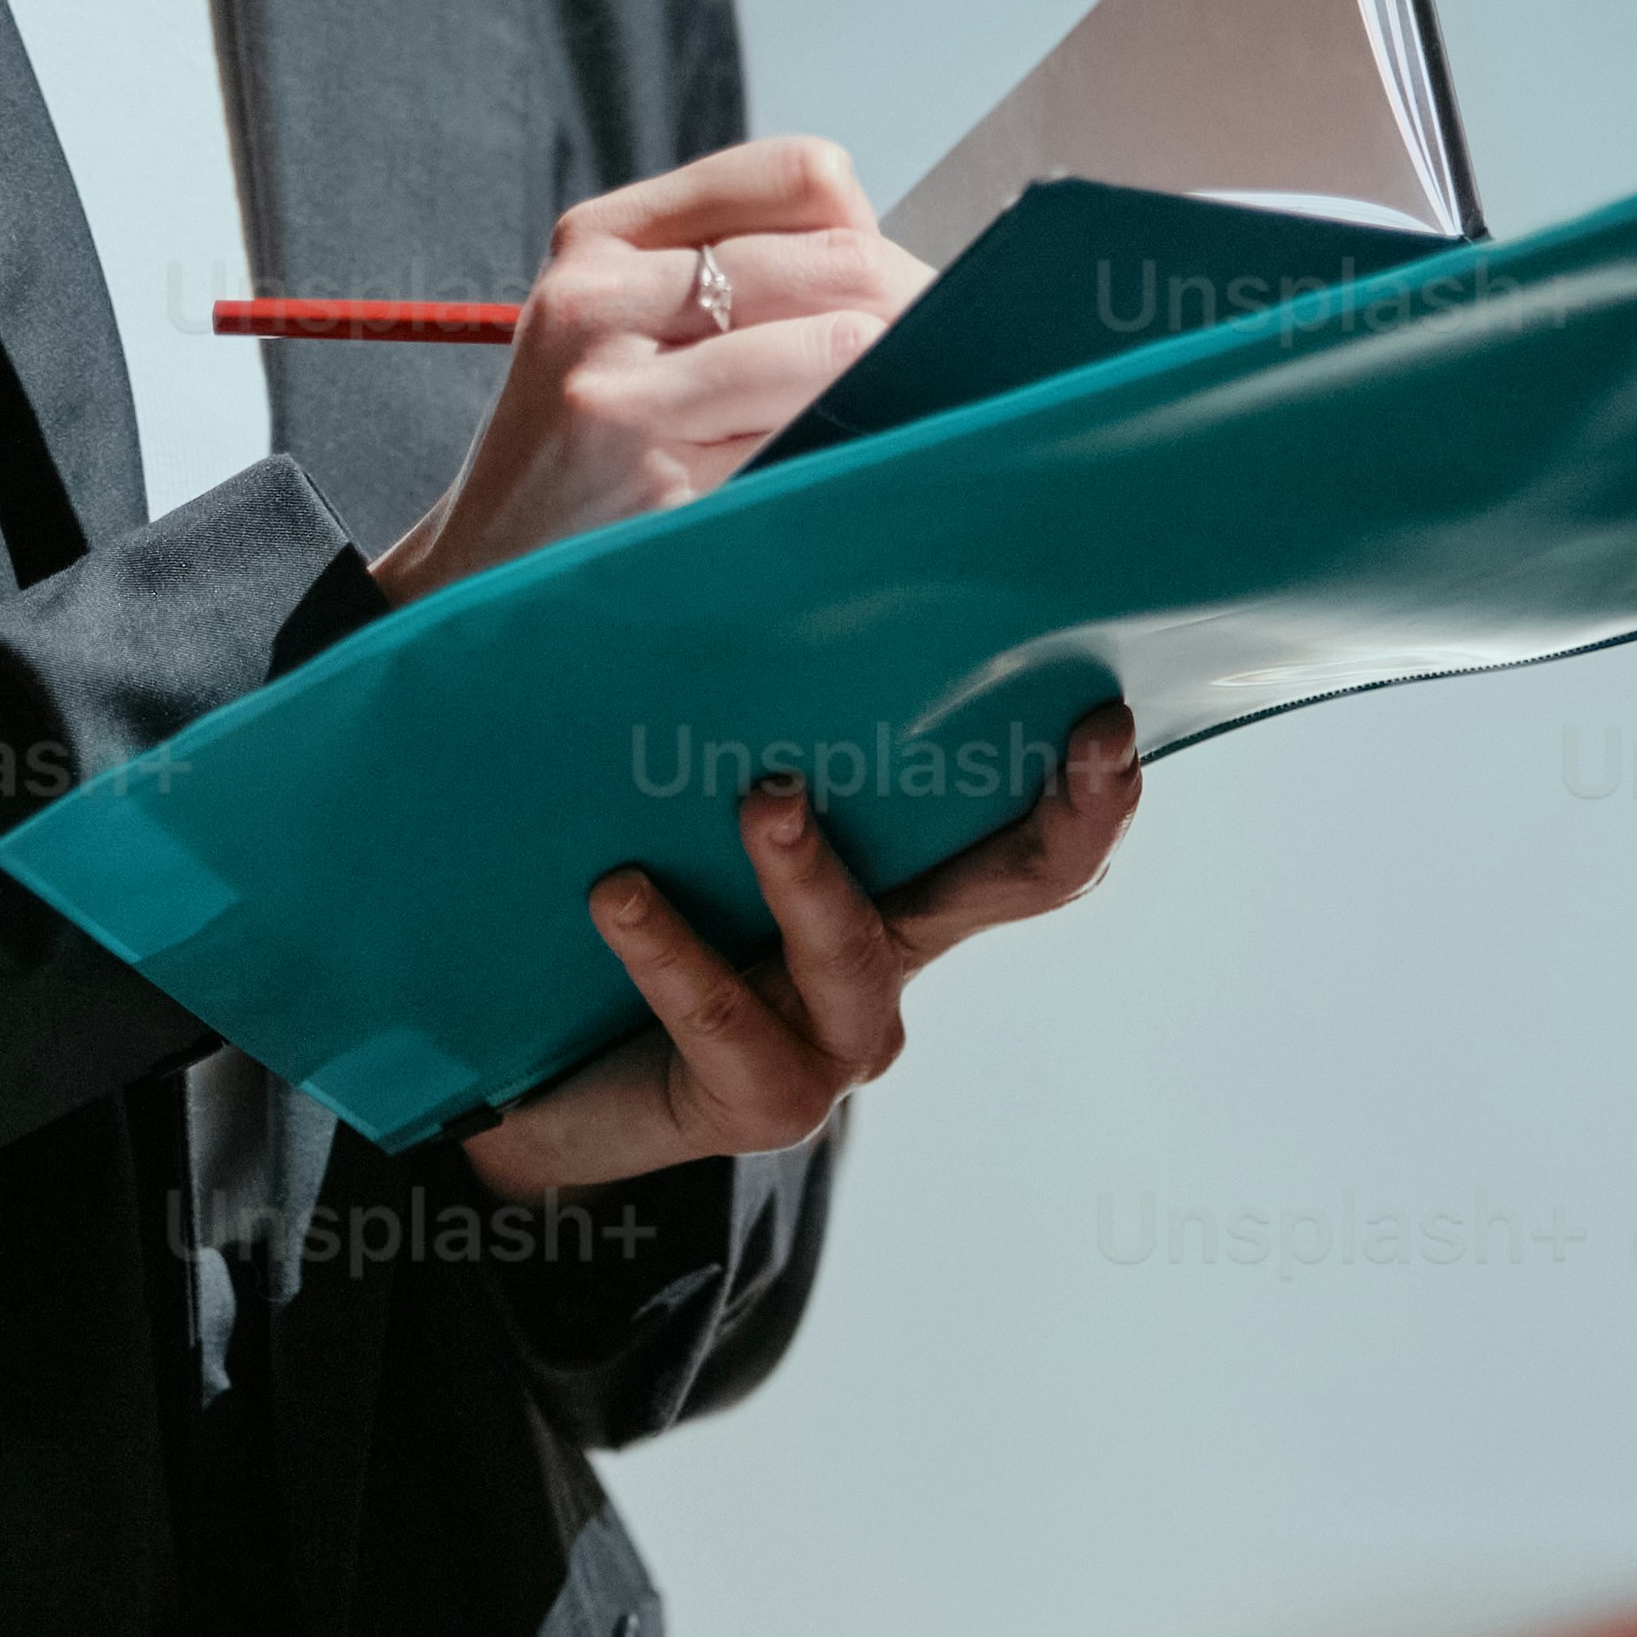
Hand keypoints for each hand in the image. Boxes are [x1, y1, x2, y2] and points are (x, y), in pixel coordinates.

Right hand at [364, 137, 927, 612]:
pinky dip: (853, 450)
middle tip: (942, 359)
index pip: (799, 175)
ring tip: (901, 412)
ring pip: (833, 351)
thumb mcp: (617, 321)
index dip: (872, 227)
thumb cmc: (582, 441)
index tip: (888, 287)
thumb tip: (905, 274)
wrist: (485, 568)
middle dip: (911, 309)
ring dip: (893, 383)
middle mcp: (600, 301)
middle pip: (835, 261)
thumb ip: (732, 268)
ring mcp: (621, 398)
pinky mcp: (657, 487)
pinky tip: (849, 466)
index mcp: (600, 237)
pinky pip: (810, 445)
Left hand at [465, 706, 1142, 1193]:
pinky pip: (722, 1015)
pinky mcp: (756, 1099)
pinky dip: (671, 949)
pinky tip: (619, 891)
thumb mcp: (687, 796)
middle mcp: (888, 958)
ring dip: (809, 872)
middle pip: (1013, 888)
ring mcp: (832, 1040)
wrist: (526, 1079)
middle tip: (1086, 735)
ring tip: (765, 797)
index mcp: (899, 881)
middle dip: (1065, 818)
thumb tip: (763, 536)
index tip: (1110, 712)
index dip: (1093, 789)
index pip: (1028, 833)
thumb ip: (741, 705)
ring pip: (852, 950)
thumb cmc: (626, 897)